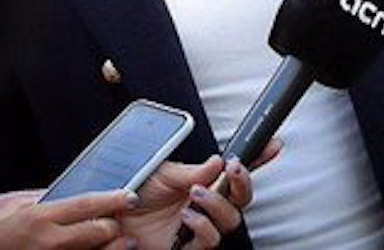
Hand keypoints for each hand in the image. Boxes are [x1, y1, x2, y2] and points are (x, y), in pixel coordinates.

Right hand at [0, 189, 134, 248]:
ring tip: (123, 242)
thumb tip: (72, 192)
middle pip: (98, 231)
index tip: (131, 196)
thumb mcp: (16, 209)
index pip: (87, 204)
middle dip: (115, 226)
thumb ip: (45, 200)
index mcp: (40, 218)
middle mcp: (48, 242)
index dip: (114, 199)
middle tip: (123, 221)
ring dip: (113, 247)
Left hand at [123, 150, 274, 247]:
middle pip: (243, 198)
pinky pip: (209, 242)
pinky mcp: (188, 248)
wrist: (109, 220)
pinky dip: (202, 227)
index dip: (259, 159)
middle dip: (243, 182)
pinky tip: (186, 217)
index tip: (274, 145)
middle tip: (232, 169)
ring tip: (195, 194)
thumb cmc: (133, 195)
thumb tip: (218, 161)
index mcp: (203, 183)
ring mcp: (199, 227)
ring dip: (217, 205)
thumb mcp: (163, 173)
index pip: (236, 173)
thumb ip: (193, 170)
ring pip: (231, 221)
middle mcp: (206, 206)